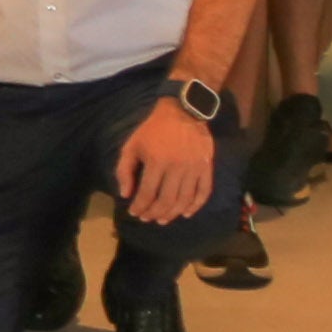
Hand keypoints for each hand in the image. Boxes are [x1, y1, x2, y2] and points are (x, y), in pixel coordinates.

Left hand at [113, 95, 222, 224]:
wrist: (184, 111)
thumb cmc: (154, 129)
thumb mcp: (132, 145)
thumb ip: (125, 170)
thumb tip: (125, 194)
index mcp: (157, 161)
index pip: (147, 194)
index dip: (139, 207)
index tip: (134, 212)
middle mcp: (177, 168)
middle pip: (166, 201)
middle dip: (154, 213)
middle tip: (147, 218)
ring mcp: (194, 168)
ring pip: (184, 200)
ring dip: (173, 214)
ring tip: (162, 219)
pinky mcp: (207, 167)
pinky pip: (204, 192)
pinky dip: (196, 206)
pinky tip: (186, 213)